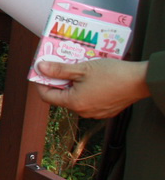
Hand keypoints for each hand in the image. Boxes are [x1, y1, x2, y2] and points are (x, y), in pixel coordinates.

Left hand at [34, 58, 150, 118]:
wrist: (140, 81)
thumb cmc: (112, 74)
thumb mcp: (82, 68)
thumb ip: (59, 70)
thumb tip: (40, 68)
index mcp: (74, 103)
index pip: (47, 96)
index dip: (41, 83)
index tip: (42, 71)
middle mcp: (83, 112)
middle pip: (62, 97)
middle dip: (59, 81)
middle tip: (61, 66)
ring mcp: (95, 113)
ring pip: (76, 98)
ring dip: (73, 84)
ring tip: (77, 69)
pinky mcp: (105, 110)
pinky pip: (89, 100)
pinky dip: (86, 90)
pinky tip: (91, 78)